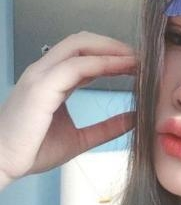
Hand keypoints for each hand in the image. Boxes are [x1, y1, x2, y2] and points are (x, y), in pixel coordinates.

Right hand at [0, 31, 137, 186]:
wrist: (2, 163)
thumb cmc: (32, 151)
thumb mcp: (80, 139)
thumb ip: (106, 128)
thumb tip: (135, 119)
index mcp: (51, 81)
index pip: (83, 55)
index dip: (111, 55)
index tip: (137, 65)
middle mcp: (44, 72)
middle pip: (82, 41)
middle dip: (114, 45)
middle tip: (142, 58)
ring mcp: (41, 76)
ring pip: (80, 46)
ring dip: (112, 50)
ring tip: (138, 60)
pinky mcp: (41, 87)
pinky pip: (76, 66)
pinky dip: (103, 63)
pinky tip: (123, 69)